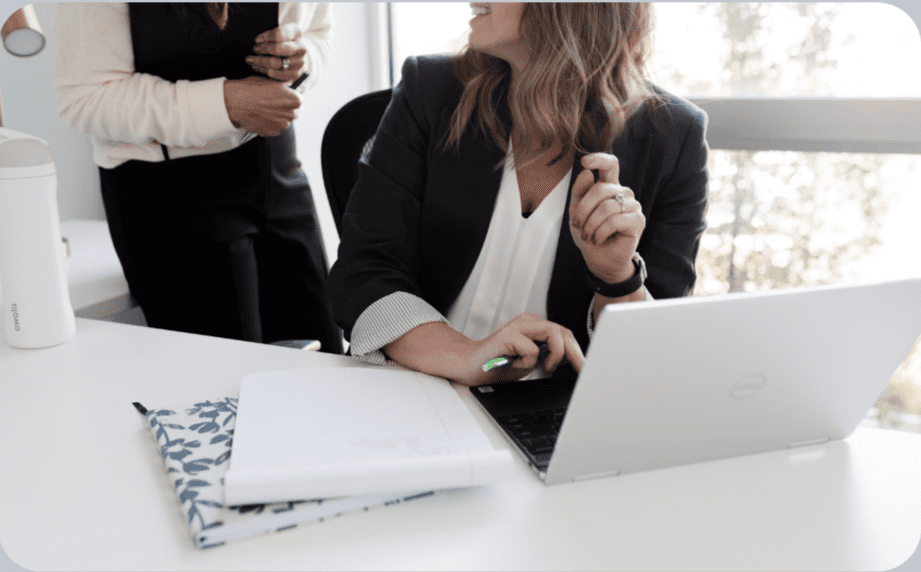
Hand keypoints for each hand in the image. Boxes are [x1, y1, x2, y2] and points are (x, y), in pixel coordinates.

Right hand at [223, 76, 300, 136]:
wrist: (235, 102)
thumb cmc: (251, 89)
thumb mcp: (270, 82)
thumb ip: (282, 88)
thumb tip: (287, 89)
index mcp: (294, 99)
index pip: (298, 100)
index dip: (289, 99)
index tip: (283, 98)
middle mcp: (291, 113)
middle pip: (292, 112)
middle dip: (284, 109)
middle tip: (271, 105)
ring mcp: (282, 125)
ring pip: (284, 122)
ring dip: (278, 118)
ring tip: (264, 111)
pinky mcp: (273, 132)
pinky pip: (275, 129)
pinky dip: (270, 124)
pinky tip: (260, 117)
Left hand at [245, 23, 307, 82]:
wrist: (296, 52)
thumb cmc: (285, 39)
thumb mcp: (282, 29)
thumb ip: (274, 32)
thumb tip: (259, 40)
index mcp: (297, 33)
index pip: (279, 34)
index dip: (266, 37)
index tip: (257, 39)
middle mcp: (301, 49)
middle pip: (277, 49)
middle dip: (263, 49)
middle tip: (255, 49)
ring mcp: (299, 63)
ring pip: (275, 63)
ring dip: (260, 61)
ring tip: (251, 59)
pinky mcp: (295, 75)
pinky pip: (276, 74)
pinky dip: (263, 70)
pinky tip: (256, 67)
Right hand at [383, 315, 584, 386]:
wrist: (470, 368)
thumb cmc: (498, 365)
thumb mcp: (530, 362)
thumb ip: (548, 357)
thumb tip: (572, 362)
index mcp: (534, 326)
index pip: (564, 333)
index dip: (577, 351)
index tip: (585, 368)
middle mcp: (527, 322)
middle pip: (562, 332)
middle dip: (573, 354)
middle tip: (577, 369)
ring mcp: (517, 327)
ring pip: (552, 335)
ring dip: (553, 356)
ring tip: (542, 367)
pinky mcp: (507, 335)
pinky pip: (531, 350)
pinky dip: (528, 363)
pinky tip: (515, 364)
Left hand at [569, 153, 645, 283]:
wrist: (599, 258)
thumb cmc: (589, 234)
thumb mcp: (576, 212)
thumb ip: (579, 192)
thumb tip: (587, 173)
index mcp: (609, 187)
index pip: (610, 165)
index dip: (599, 159)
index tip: (585, 162)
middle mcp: (623, 193)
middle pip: (601, 189)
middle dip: (583, 209)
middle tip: (578, 225)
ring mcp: (633, 206)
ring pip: (607, 206)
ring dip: (591, 224)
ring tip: (588, 235)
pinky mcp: (638, 221)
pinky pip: (615, 220)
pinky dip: (600, 232)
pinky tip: (598, 239)